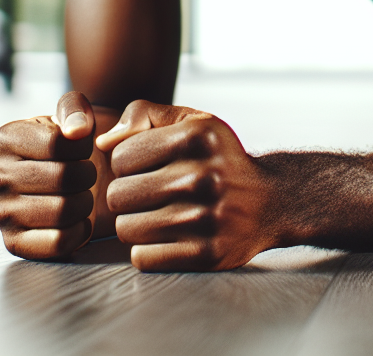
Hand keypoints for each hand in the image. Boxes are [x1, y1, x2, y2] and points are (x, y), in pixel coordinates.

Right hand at [0, 91, 105, 259]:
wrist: (62, 176)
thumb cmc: (67, 142)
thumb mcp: (70, 113)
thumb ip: (74, 108)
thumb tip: (76, 131)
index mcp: (4, 139)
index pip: (57, 143)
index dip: (82, 146)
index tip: (81, 148)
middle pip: (63, 178)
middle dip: (87, 174)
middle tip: (87, 173)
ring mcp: (1, 212)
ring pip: (63, 211)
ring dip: (86, 202)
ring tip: (83, 193)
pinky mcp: (14, 243)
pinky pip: (58, 243)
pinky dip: (80, 231)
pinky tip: (79, 219)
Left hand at [96, 100, 275, 270]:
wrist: (268, 201)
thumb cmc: (217, 157)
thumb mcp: (191, 121)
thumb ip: (144, 115)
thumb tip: (104, 142)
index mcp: (196, 136)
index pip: (119, 157)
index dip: (125, 162)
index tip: (145, 166)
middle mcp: (203, 176)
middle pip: (118, 195)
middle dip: (127, 194)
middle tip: (148, 192)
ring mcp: (205, 218)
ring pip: (126, 229)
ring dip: (135, 222)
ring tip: (157, 213)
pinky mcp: (205, 255)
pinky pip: (142, 258)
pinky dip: (147, 249)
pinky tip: (168, 235)